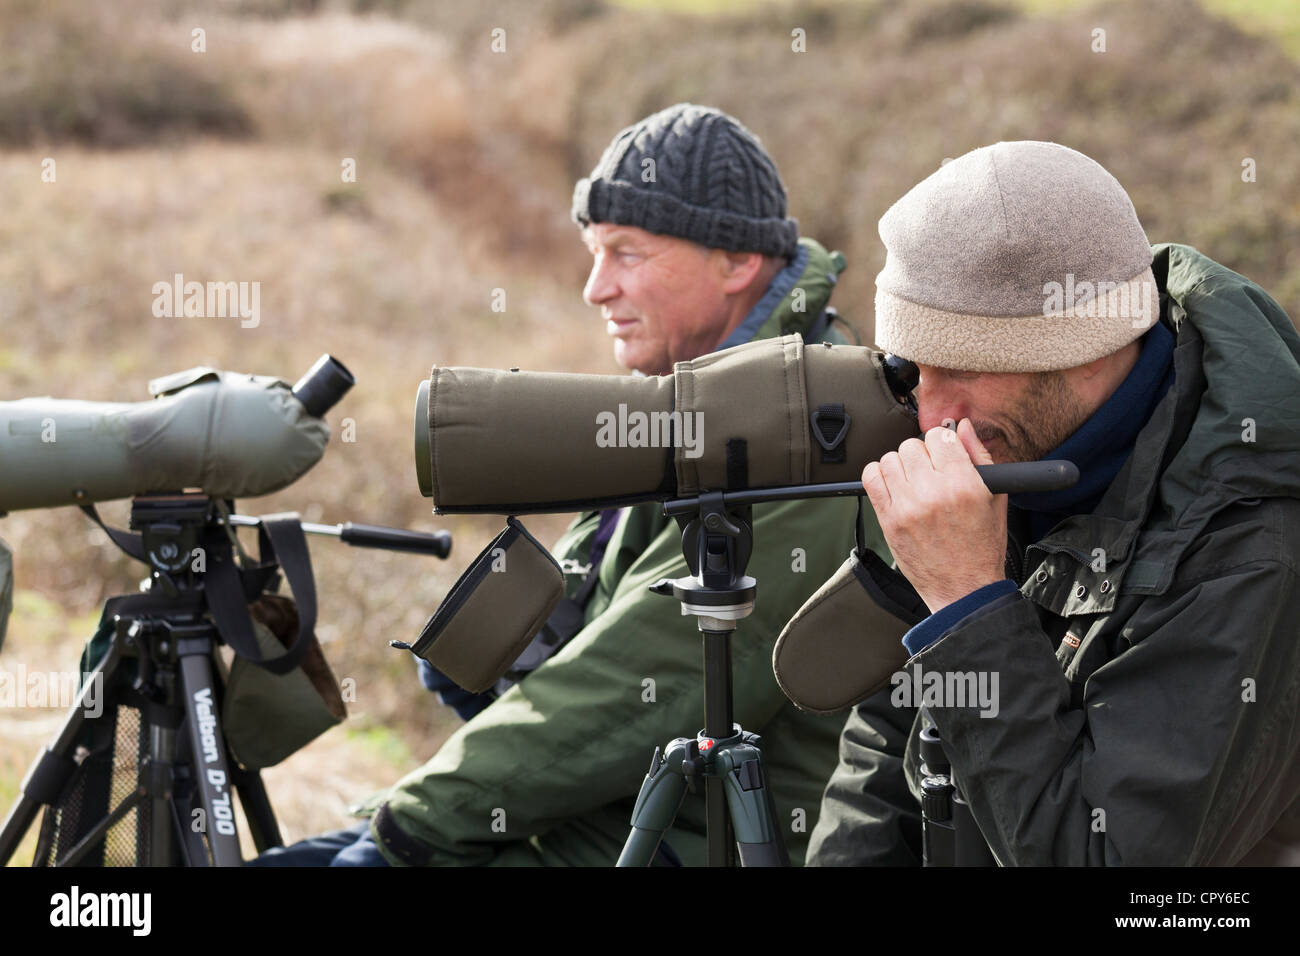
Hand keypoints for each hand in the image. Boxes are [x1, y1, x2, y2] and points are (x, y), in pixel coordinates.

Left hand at [862, 418, 1007, 613]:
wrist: (964, 588)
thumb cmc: (981, 546)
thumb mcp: (994, 497)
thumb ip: (979, 456)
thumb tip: (963, 427)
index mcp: (964, 483)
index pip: (939, 437)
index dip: (940, 444)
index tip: (941, 455)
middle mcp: (934, 492)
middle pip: (911, 446)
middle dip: (920, 456)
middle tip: (928, 473)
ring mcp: (908, 506)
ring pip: (890, 459)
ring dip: (900, 466)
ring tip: (912, 482)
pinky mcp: (889, 520)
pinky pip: (871, 479)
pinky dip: (878, 476)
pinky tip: (893, 487)